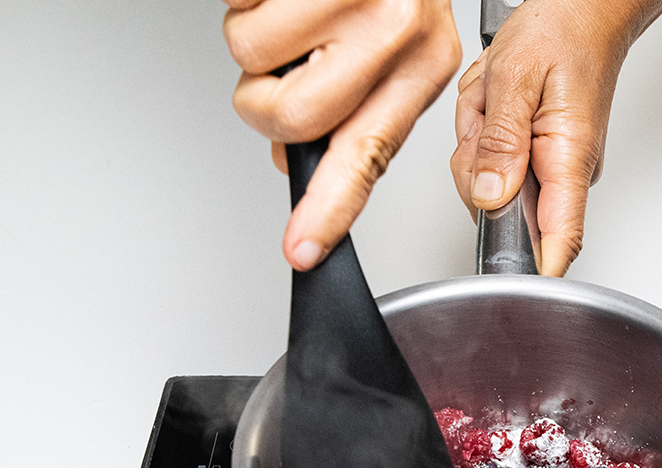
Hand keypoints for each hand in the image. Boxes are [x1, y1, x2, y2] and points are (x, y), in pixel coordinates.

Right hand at [223, 0, 461, 269]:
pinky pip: (238, 12)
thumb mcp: (390, 43)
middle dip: (261, 97)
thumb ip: (350, 110)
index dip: (329, 207)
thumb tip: (298, 159)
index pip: (369, 156)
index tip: (303, 249)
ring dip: (250, 36)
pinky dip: (240, 0)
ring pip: (251, 62)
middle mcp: (397, 32)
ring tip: (288, 5)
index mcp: (423, 64)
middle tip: (282, 61)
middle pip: (291, 119)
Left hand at [450, 0, 661, 275]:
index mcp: (568, 160)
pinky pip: (489, 162)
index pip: (558, 242)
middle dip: (475, 169)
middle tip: (486, 117)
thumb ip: (500, 141)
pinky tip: (495, 103)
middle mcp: (564, 172)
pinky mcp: (534, 156)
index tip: (501, 276)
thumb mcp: (516, 78)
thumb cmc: (563, 30)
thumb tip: (490, 195)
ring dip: (475, 140)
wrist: (583, 9)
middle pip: (502, 212)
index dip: (530, 270)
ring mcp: (549, 166)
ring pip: (486, 184)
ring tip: (495, 99)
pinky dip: (481, 132)